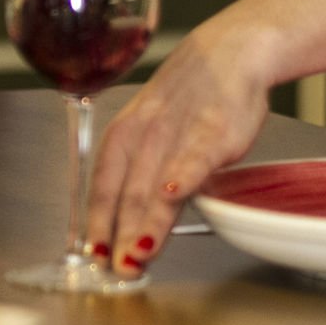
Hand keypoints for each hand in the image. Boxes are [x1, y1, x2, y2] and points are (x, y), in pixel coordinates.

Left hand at [85, 11, 278, 277]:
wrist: (231, 54)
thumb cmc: (190, 98)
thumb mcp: (152, 132)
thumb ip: (143, 174)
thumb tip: (130, 222)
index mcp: (124, 136)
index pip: (103, 187)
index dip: (98, 224)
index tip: (95, 256)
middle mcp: (143, 135)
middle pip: (127, 193)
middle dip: (121, 237)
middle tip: (119, 270)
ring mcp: (177, 132)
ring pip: (156, 183)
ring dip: (145, 222)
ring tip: (138, 254)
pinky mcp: (213, 130)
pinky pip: (194, 156)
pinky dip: (182, 176)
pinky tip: (173, 196)